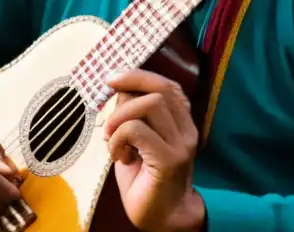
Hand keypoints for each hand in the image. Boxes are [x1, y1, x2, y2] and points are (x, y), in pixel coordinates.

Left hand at [104, 70, 205, 231]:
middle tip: (106, 110)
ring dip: (119, 118)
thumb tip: (118, 90)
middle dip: (127, 89)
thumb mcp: (135, 139)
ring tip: (111, 141)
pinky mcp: (169, 160)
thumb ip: (132, 114)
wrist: (162, 218)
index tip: (111, 78)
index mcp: (181, 122)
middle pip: (160, 89)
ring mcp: (181, 145)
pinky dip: (118, 138)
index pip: (167, 85)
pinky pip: (136, 130)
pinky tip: (118, 156)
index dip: (139, 76)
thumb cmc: (144, 178)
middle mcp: (187, 130)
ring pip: (148, 105)